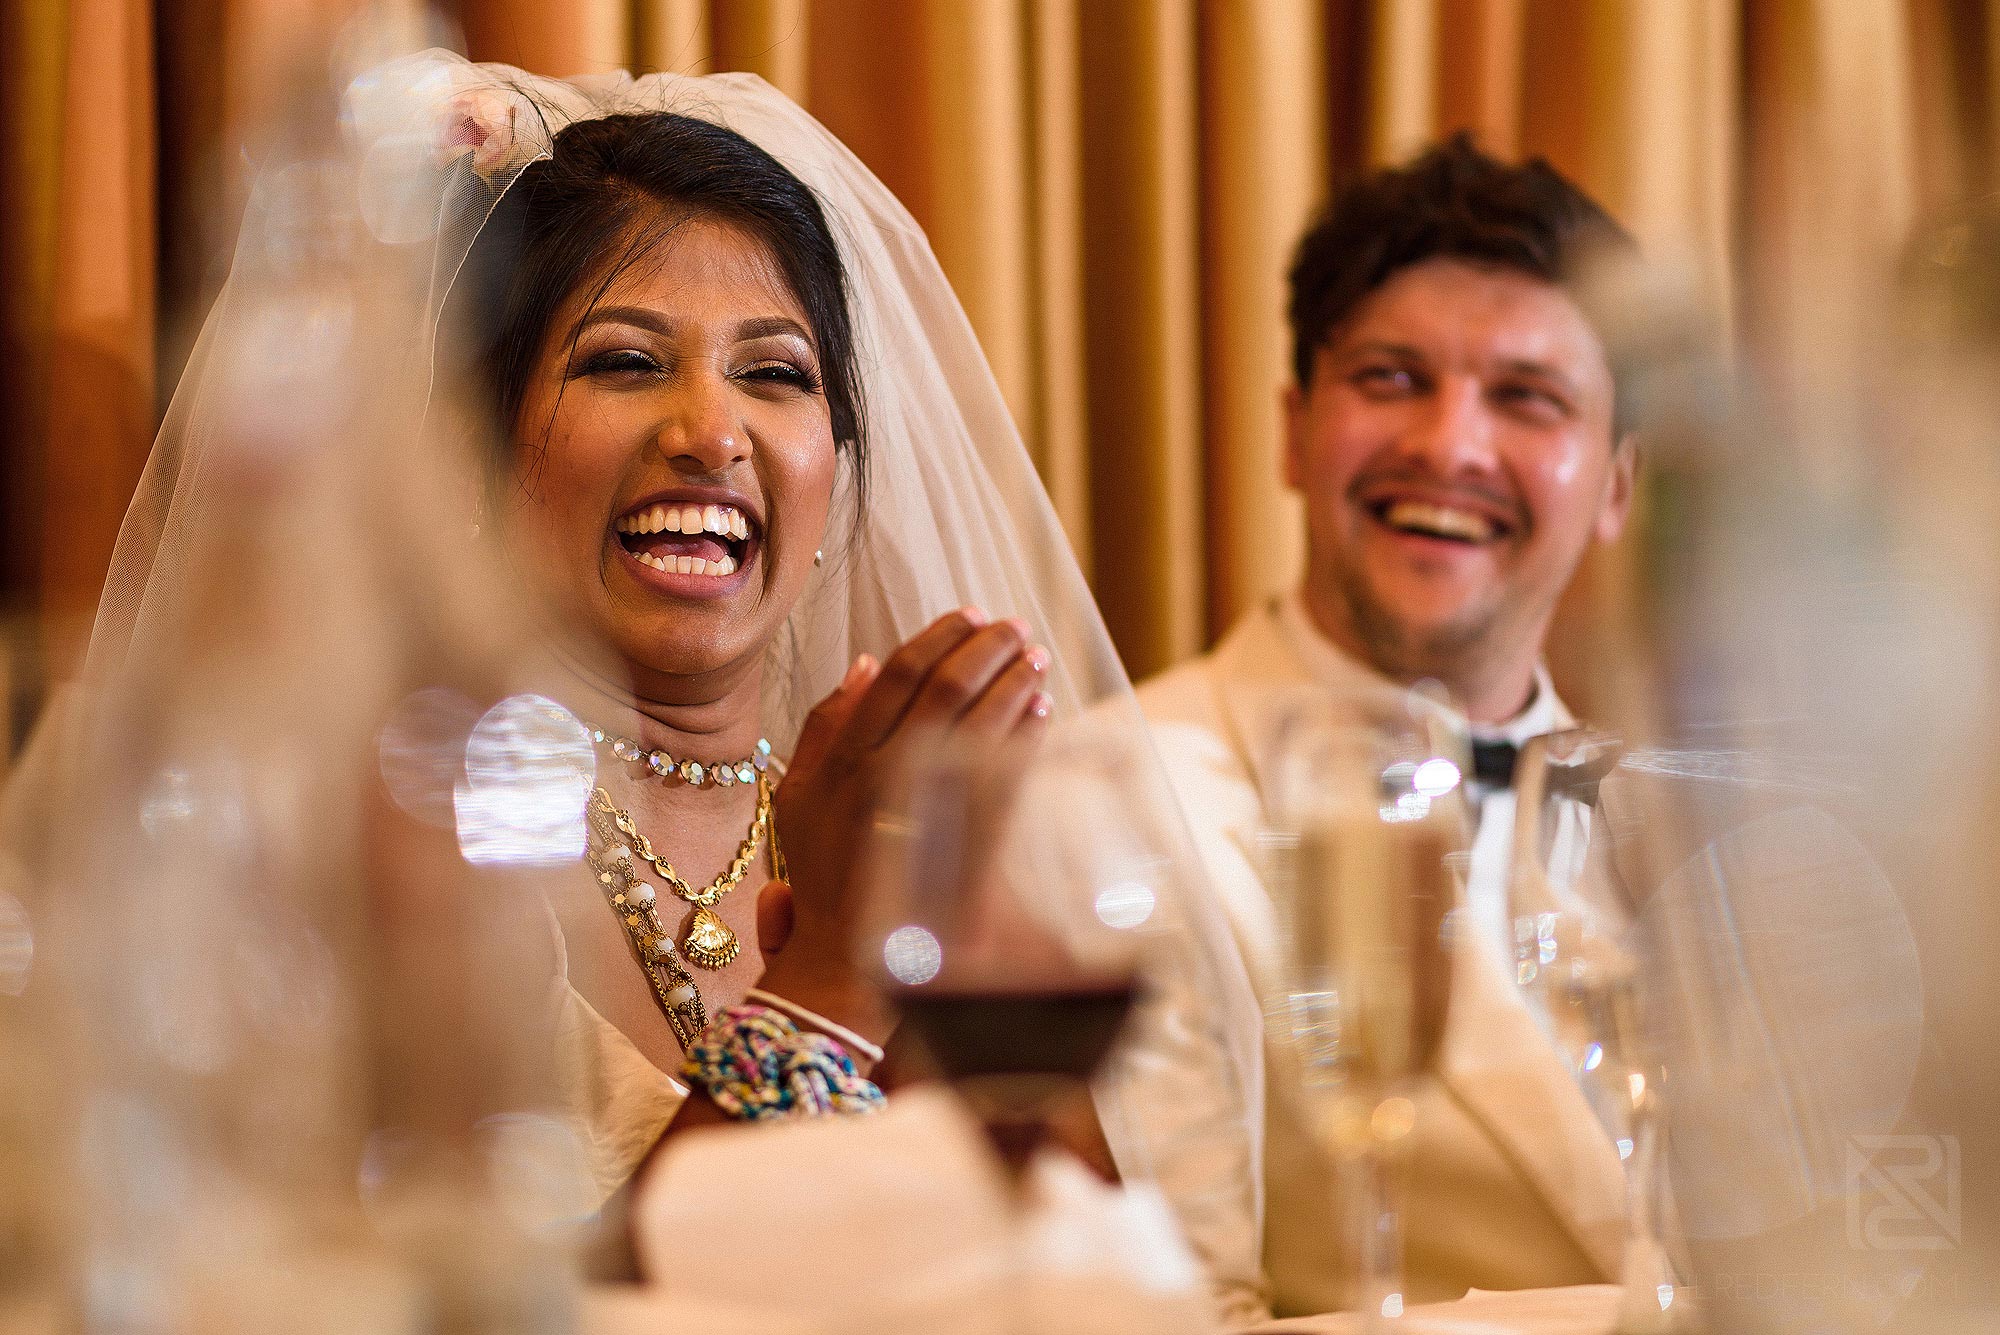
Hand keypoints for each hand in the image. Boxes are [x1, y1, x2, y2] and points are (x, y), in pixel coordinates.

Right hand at [757, 608, 1051, 1037]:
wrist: (847, 954)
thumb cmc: (821, 870)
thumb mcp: (796, 794)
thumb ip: (825, 725)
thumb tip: (867, 663)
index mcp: (845, 760)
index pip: (900, 676)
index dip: (939, 637)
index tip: (970, 615)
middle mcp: (886, 778)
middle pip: (948, 689)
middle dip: (987, 649)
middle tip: (1014, 627)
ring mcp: (930, 810)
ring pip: (982, 725)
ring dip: (1015, 682)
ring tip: (1035, 657)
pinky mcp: (967, 841)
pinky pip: (1007, 773)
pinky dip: (1027, 735)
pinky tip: (1041, 711)